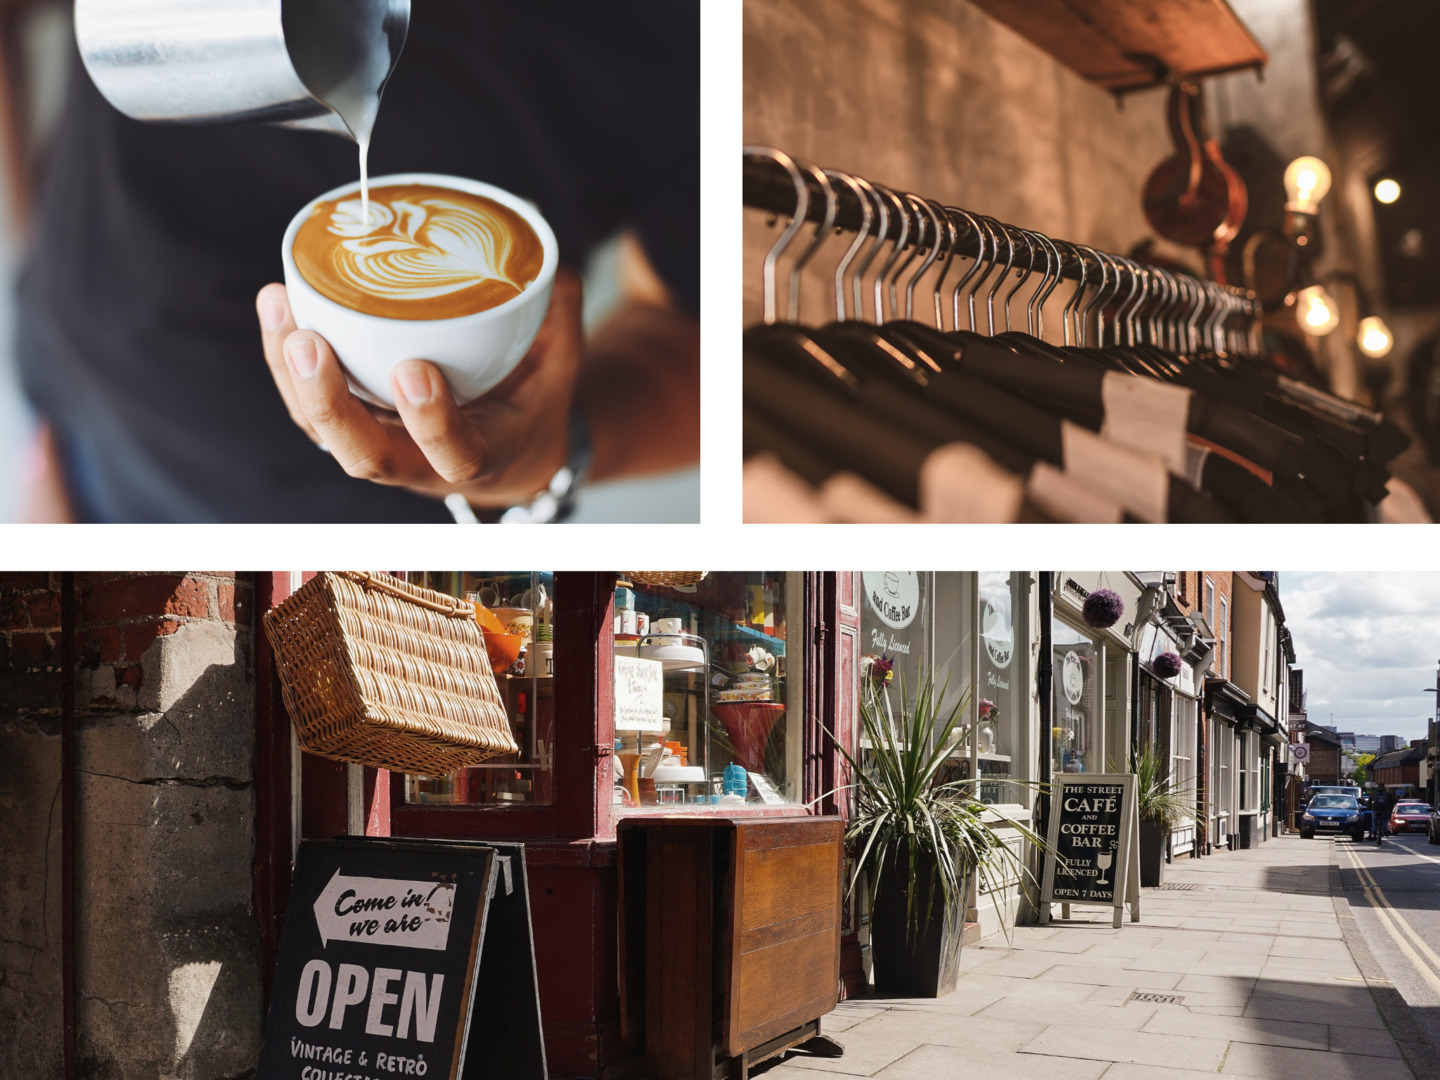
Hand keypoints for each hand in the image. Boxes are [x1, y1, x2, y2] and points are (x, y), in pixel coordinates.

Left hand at [256, 268, 582, 506]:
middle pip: (364, 455)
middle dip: (328, 403)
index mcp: (480, 455)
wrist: (510, 451)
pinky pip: (308, 404)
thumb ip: (556, 308)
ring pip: (323, 430)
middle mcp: (420, 464)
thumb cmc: (532, 402)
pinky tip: (278, 303)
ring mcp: (381, 447)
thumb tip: (540, 241)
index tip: (415, 370)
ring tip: (280, 304)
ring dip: (292, 374)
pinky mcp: (352, 426)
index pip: (453, 453)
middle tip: (310, 341)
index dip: (431, 420)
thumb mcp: (560, 363)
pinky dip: (285, 357)